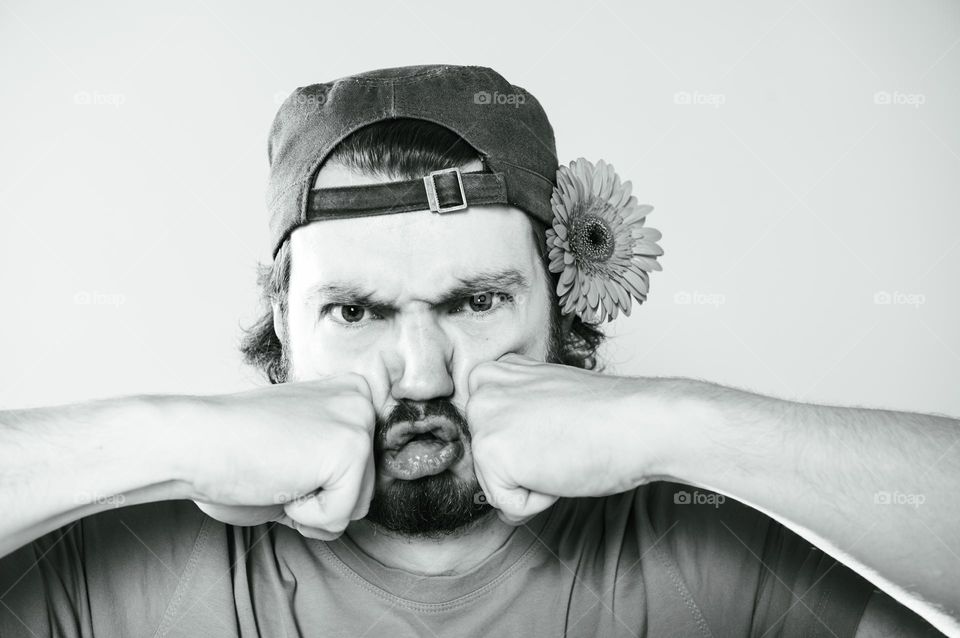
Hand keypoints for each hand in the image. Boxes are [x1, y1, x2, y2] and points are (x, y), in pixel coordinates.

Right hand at [175, 374, 375, 539]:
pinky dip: (304, 515)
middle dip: (320, 499)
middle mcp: (361, 401)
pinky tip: (280, 480)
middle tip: (279, 468)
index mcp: (350, 393)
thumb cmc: (234, 448)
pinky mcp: (351, 450)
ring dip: (313, 509)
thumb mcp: (300, 442)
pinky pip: (339, 517)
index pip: (361, 470)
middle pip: (365, 490)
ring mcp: (359, 422)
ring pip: (357, 507)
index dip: (319, 482)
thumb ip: (335, 458)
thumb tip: (362, 493)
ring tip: (281, 473)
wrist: (194, 444)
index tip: (285, 457)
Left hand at [466, 353, 649, 524]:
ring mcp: (483, 420)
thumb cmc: (605, 416)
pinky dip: (538, 502)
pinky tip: (561, 469)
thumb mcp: (546, 398)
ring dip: (532, 483)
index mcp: (495, 374)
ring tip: (563, 451)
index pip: (490, 436)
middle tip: (563, 441)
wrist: (639, 425)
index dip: (527, 444)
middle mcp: (481, 391)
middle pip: (488, 462)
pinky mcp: (492, 454)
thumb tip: (499, 454)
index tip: (557, 429)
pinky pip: (508, 505)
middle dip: (525, 466)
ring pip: (497, 484)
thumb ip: (515, 415)